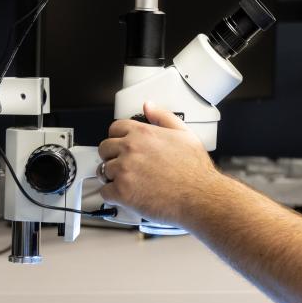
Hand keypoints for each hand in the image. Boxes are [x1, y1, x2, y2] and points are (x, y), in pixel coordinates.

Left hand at [97, 102, 222, 226]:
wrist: (199, 196)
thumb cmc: (195, 170)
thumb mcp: (184, 134)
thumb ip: (163, 116)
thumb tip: (149, 106)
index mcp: (143, 133)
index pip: (114, 128)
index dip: (118, 138)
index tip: (121, 146)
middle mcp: (130, 149)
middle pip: (104, 149)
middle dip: (112, 157)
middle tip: (123, 165)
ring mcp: (124, 170)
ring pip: (103, 171)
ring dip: (112, 177)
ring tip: (129, 182)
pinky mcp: (122, 191)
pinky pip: (105, 192)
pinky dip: (113, 195)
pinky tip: (126, 195)